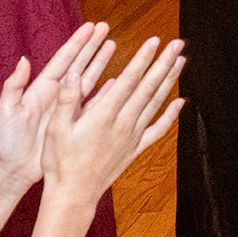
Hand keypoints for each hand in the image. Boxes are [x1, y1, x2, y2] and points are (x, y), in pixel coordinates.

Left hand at [0, 23, 114, 186]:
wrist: (16, 169)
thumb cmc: (7, 141)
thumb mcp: (6, 112)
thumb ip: (14, 86)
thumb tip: (23, 61)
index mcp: (42, 88)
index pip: (64, 59)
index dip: (77, 42)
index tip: (90, 27)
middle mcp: (57, 93)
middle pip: (79, 63)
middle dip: (92, 45)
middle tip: (106, 28)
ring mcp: (67, 107)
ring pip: (89, 78)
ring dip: (101, 62)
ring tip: (113, 45)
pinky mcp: (74, 121)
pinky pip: (94, 103)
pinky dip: (106, 91)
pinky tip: (116, 81)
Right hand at [40, 35, 184, 209]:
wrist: (73, 194)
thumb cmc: (61, 161)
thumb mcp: (56, 129)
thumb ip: (67, 100)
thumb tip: (72, 74)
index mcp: (104, 115)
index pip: (129, 80)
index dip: (142, 59)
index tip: (154, 42)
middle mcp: (123, 123)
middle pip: (148, 87)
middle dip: (163, 63)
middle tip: (177, 44)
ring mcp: (132, 136)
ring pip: (156, 103)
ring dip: (169, 81)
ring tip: (181, 62)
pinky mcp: (135, 148)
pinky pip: (158, 129)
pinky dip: (171, 115)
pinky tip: (181, 103)